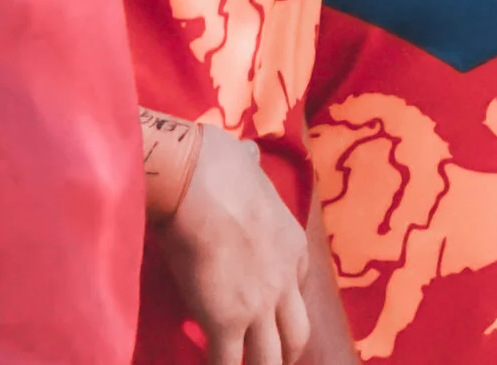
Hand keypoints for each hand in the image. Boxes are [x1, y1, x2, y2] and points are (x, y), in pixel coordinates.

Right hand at [156, 126, 312, 364]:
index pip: (297, 288)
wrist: (200, 182)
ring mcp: (260, 304)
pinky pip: (228, 364)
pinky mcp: (227, 321)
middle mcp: (284, 280)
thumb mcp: (249, 170)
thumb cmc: (215, 170)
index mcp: (292, 247)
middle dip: (284, 353)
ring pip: (271, 358)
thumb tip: (246, 152)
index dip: (281, 308)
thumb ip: (250, 168)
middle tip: (270, 362)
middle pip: (296, 333)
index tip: (267, 318)